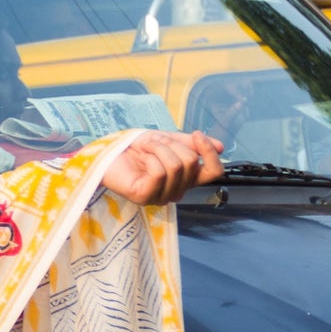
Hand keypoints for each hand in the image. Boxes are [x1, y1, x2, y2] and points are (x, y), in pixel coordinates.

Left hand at [100, 130, 223, 205]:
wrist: (109, 150)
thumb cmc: (137, 148)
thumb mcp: (169, 141)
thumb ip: (193, 145)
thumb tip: (221, 148)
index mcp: (185, 180)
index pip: (213, 173)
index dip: (209, 152)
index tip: (197, 134)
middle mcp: (176, 192)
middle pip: (192, 164)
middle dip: (174, 144)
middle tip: (155, 141)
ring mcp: (160, 197)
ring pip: (176, 167)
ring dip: (160, 148)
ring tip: (146, 146)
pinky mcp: (144, 196)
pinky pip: (160, 173)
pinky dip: (151, 156)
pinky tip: (141, 155)